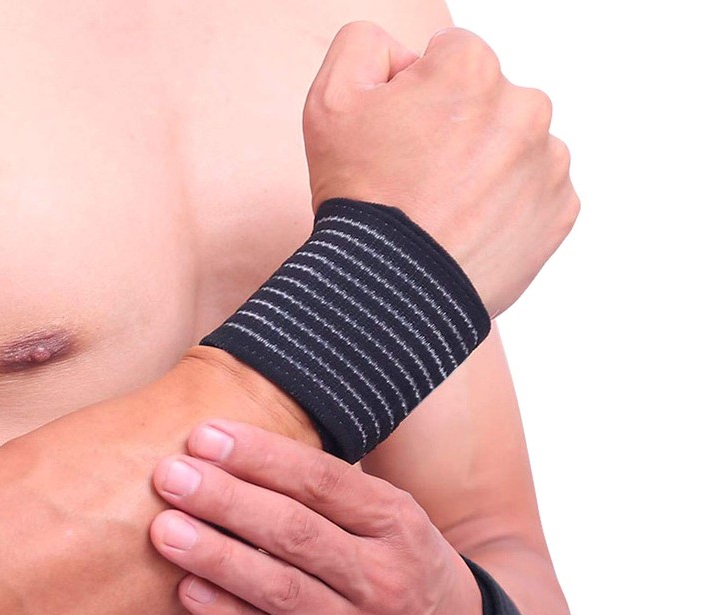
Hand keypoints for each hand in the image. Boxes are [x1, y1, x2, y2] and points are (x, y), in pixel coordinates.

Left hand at [150, 420, 482, 614]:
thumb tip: (241, 449)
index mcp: (397, 522)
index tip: (206, 437)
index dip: (261, 457)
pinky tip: (187, 588)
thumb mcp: (391, 518)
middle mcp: (385, 577)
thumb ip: (332, 492)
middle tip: (172, 475)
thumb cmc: (402, 566)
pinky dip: (225, 614)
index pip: (323, 481)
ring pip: (280, 589)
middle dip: (227, 499)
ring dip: (217, 555)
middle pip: (296, 531)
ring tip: (166, 529)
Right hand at [303, 23, 579, 315]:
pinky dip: (509, 207)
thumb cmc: (360, 200)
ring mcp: (549, 163)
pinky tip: (471, 229)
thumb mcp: (330, 102)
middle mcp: (525, 107)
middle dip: (460, 129)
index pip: (448, 59)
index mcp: (472, 69)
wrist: (390, 293)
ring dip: (488, 168)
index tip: (401, 141)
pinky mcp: (560, 212)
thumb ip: (364, 44)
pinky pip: (536, 194)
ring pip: (516, 148)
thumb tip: (406, 54)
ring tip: (446, 210)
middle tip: (421, 181)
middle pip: (489, 103)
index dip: (416, 97)